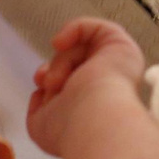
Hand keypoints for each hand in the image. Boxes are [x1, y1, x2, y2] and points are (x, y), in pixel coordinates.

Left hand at [25, 17, 147, 154]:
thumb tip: (39, 94)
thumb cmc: (69, 131)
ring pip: (80, 49)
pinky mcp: (121, 46)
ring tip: (57, 80)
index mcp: (96, 104)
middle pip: (76, 62)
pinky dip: (73, 30)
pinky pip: (93, 27)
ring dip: (61, 61)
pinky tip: (59, 43)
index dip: (52, 77)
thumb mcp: (41, 125)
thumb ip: (38, 109)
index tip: (41, 86)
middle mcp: (110, 85)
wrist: (92, 122)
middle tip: (49, 84)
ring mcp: (117, 65)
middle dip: (55, 68)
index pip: (74, 81)